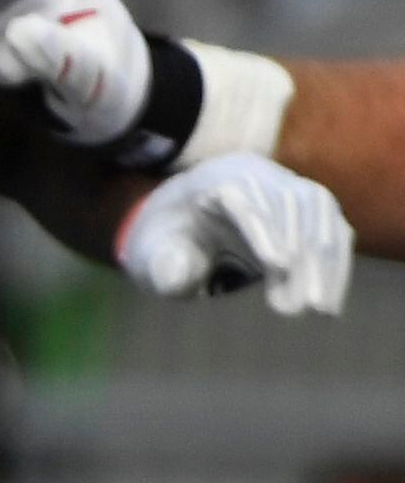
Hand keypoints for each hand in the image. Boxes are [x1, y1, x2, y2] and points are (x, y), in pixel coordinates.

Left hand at [120, 153, 352, 313]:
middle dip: (303, 255)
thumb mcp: (149, 255)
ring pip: (320, 216)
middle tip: (304, 305)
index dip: (263, 231)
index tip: (277, 266)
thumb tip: (179, 275)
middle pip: (292, 206)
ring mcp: (286, 186)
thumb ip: (161, 266)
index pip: (245, 199)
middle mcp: (258, 174)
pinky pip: (330, 228)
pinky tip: (330, 300)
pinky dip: (334, 263)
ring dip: (326, 262)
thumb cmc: (162, 243)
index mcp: (216, 177)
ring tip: (320, 309)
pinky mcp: (305, 208)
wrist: (179, 226)